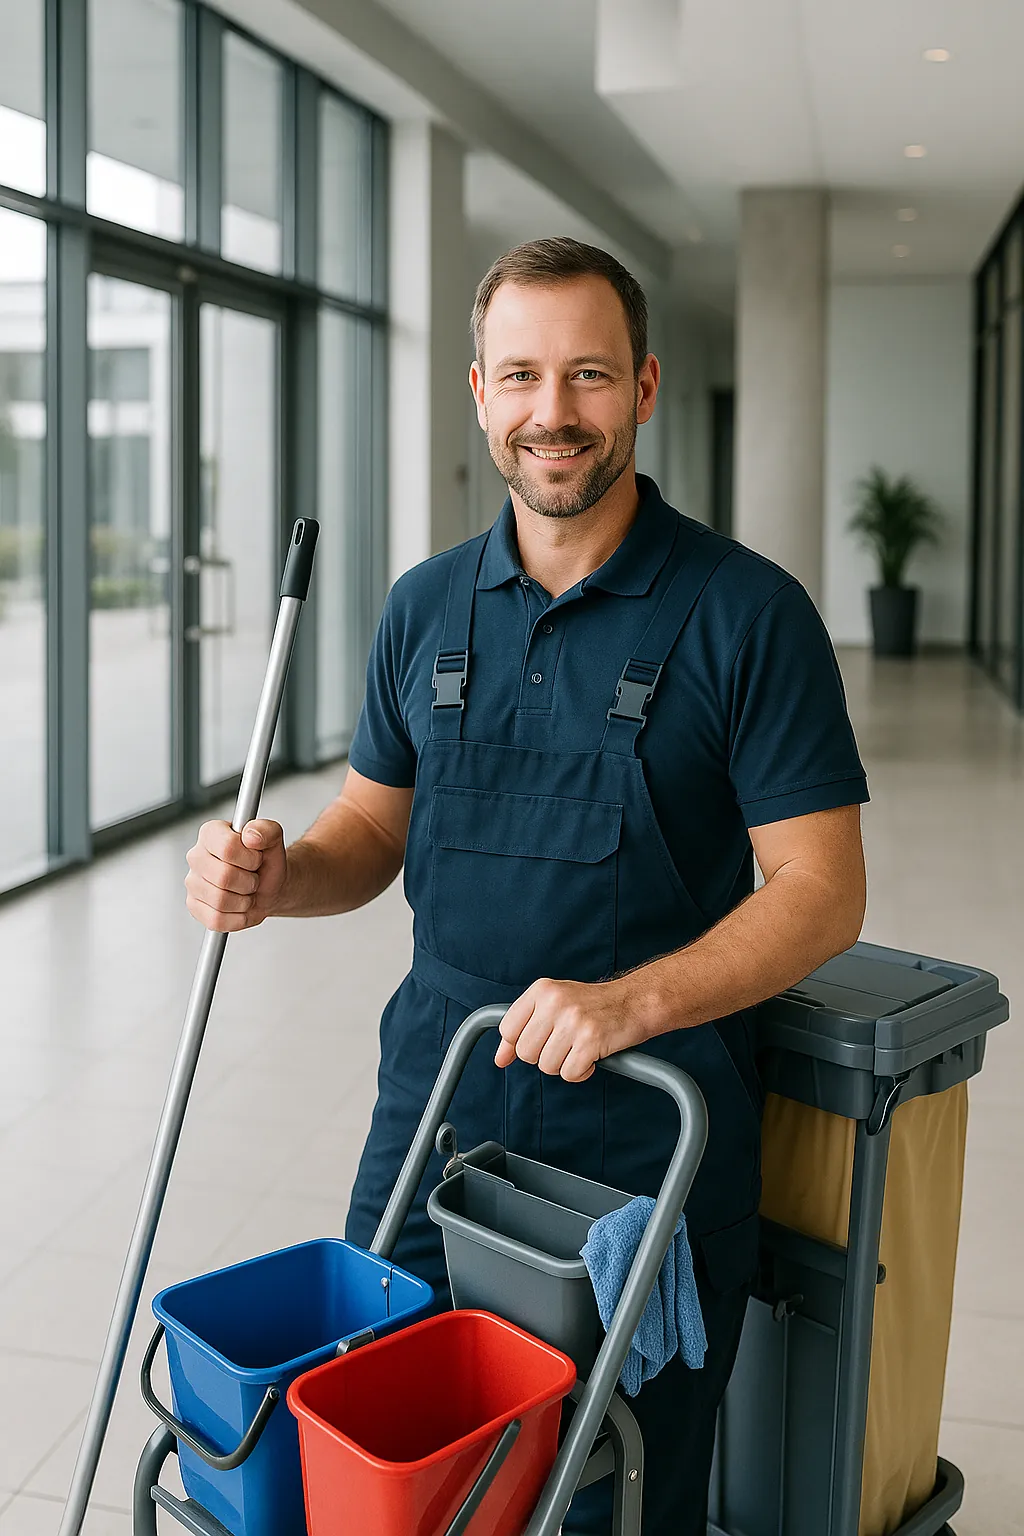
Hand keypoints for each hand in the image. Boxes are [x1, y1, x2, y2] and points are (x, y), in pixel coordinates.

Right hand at [184, 819, 287, 931]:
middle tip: (253, 877)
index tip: (256, 858)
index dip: (250, 858)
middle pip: (224, 877)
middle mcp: (196, 856)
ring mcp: (192, 882)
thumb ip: (267, 830)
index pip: (227, 847)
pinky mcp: (194, 906)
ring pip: (220, 900)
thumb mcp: (274, 839)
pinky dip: (237, 917)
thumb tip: (251, 835)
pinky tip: (240, 906)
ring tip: (246, 891)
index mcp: (211, 833)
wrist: (269, 886)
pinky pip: (217, 919)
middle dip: (249, 881)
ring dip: (244, 900)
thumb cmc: (266, 862)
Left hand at [494, 977, 651, 1082]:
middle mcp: (555, 1002)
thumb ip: (523, 1028)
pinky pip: (569, 1073)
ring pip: (547, 1066)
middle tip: (564, 1044)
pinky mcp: (591, 1040)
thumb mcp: (554, 1006)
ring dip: (564, 1065)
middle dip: (544, 1056)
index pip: (508, 1029)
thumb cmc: (593, 1006)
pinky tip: (591, 1056)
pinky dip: (581, 1072)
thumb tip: (500, 1059)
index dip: (518, 1045)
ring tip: (579, 1048)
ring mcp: (573, 1020)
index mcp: (542, 990)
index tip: (537, 1044)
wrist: (635, 1002)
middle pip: (526, 1052)